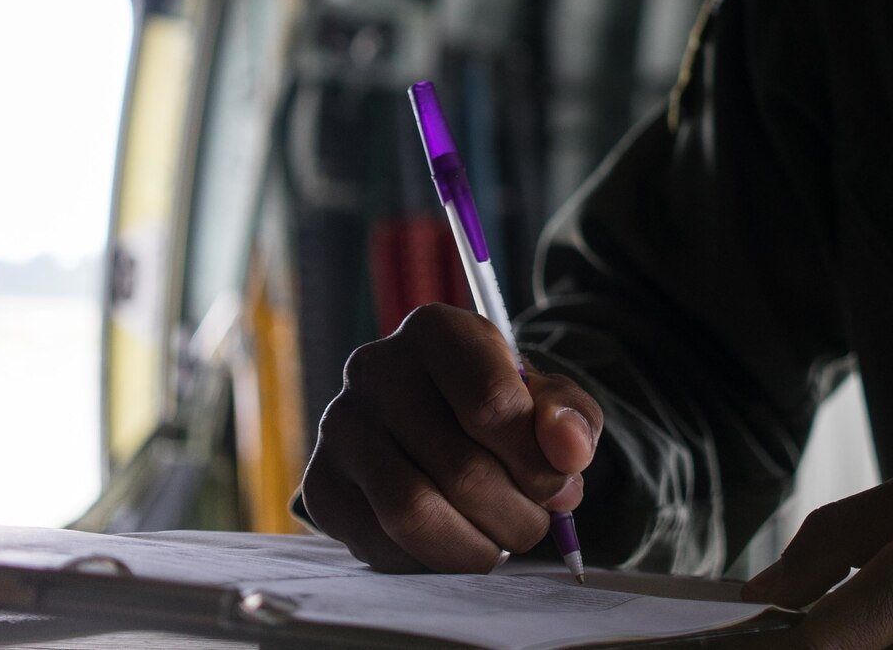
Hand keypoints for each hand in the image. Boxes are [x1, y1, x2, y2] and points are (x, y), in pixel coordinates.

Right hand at [301, 303, 603, 572]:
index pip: (491, 405)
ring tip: (502, 542)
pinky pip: (378, 545)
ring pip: (412, 512)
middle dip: (514, 514)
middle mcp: (376, 369)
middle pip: (458, 468)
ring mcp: (340, 427)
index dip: (536, 462)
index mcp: (437, 331)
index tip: (561, 485)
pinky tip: (456, 544)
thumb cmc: (499, 406)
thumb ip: (571, 418)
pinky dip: (430, 561)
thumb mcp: (548, 399)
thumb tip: (569, 451)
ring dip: (474, 546)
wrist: (438, 420)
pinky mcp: (321, 484)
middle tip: (536, 525)